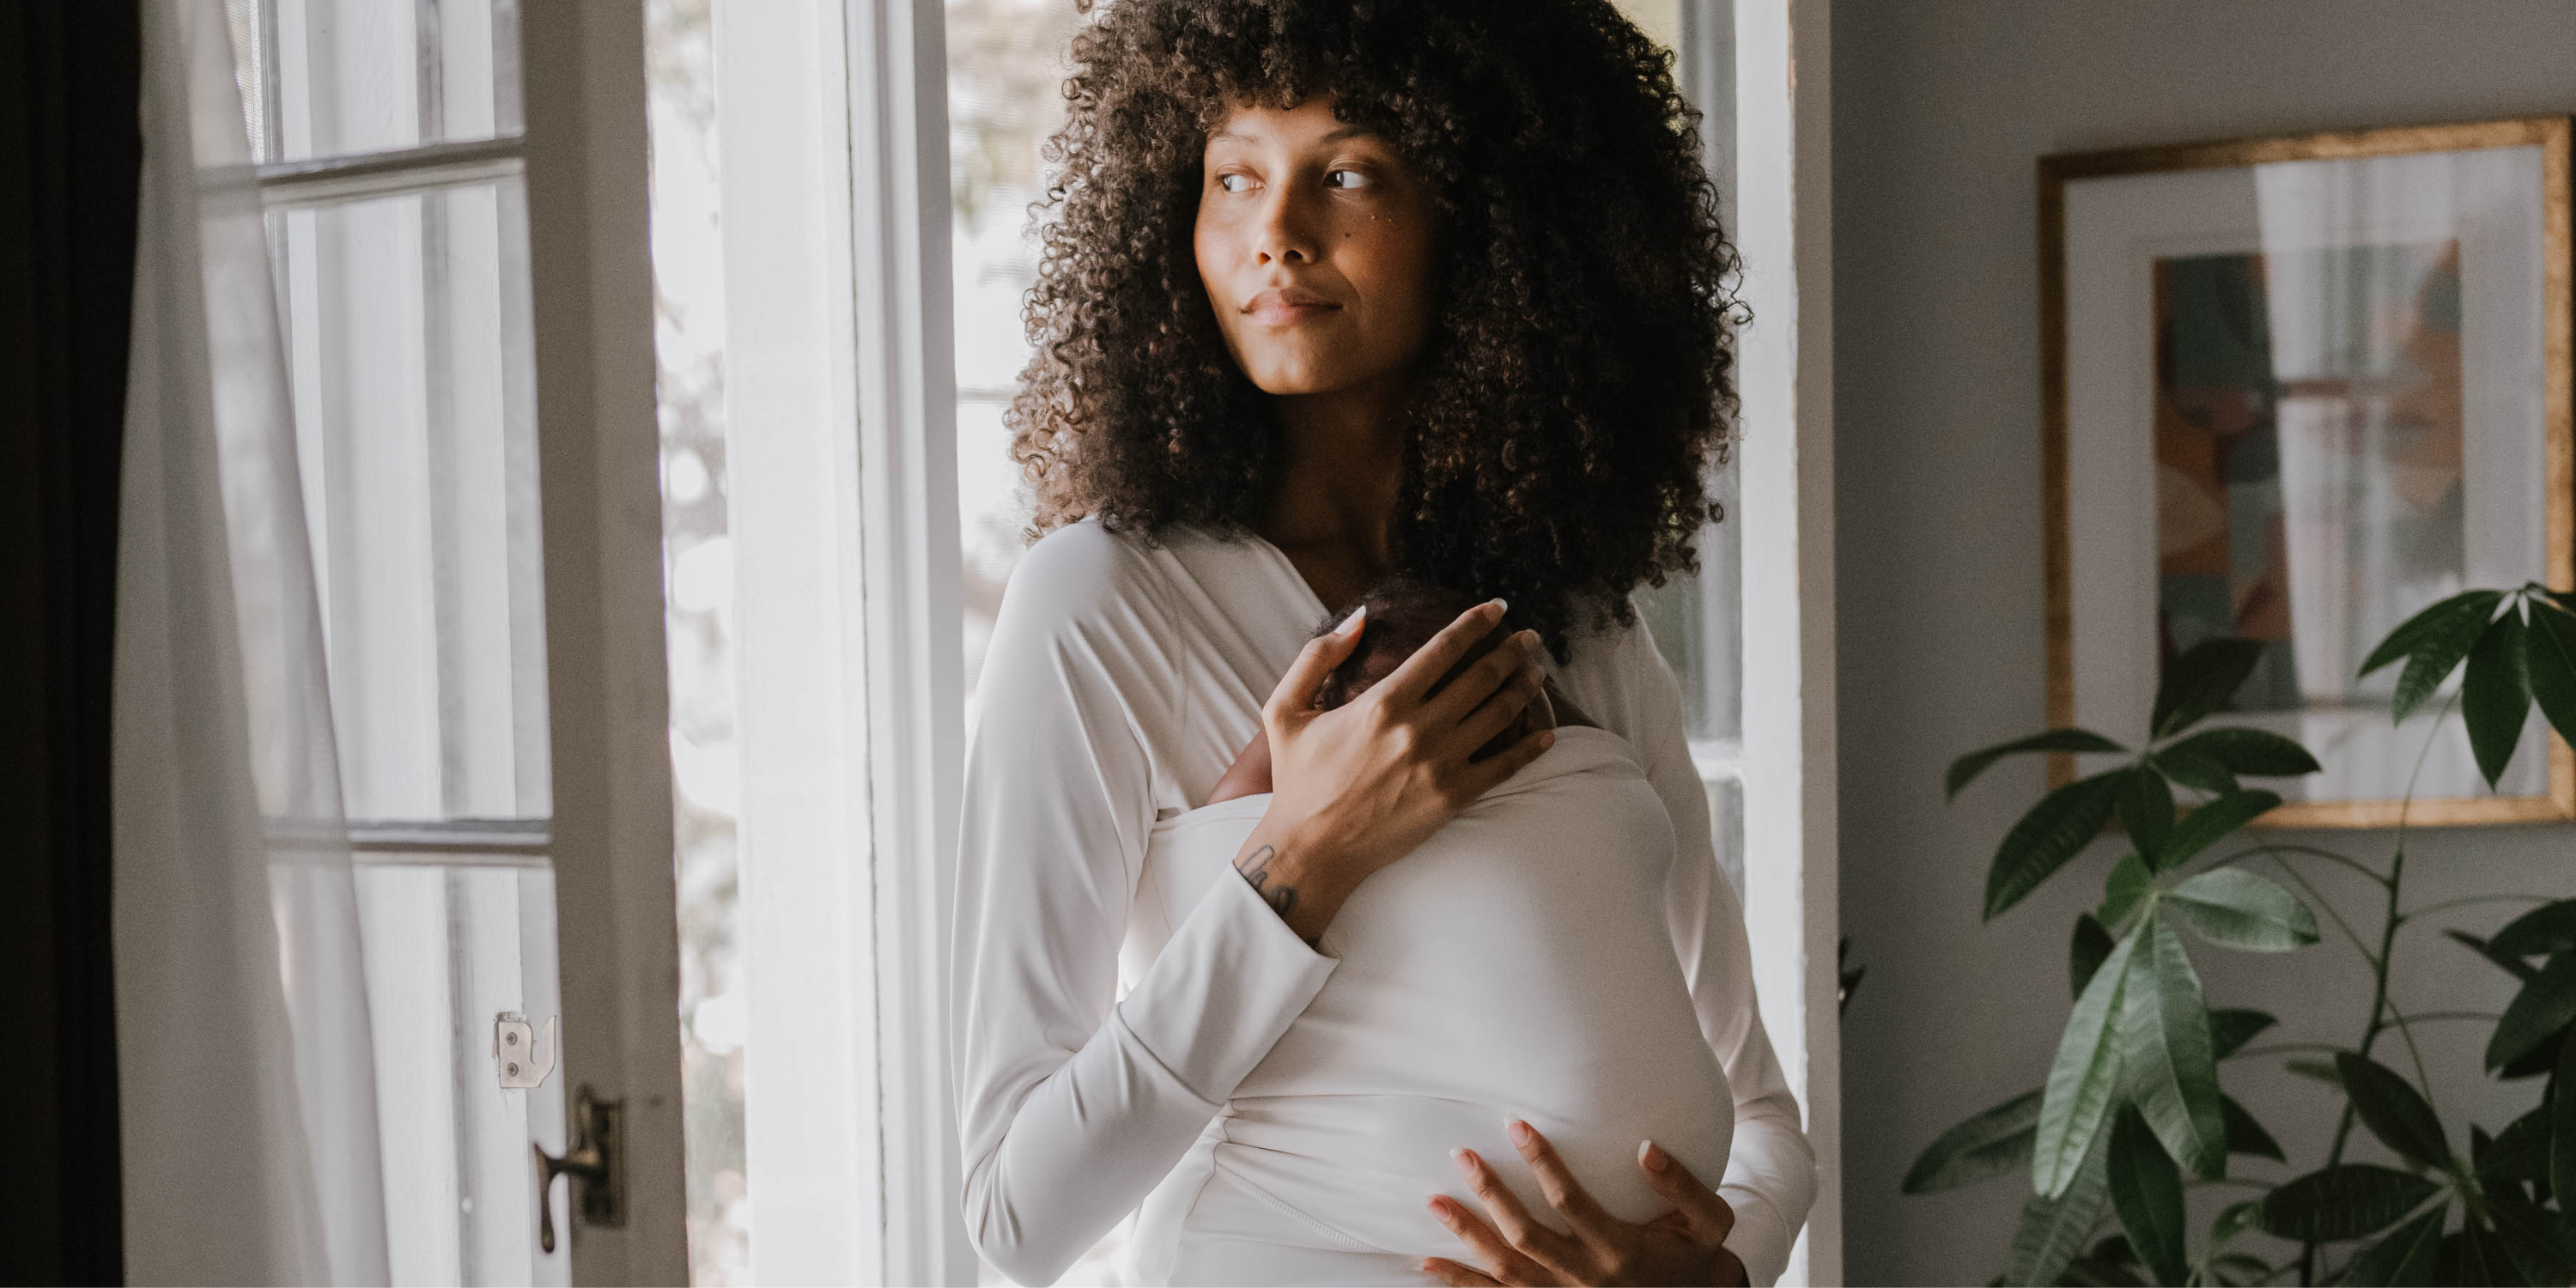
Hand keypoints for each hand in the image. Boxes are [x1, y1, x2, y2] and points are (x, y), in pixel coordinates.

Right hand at [1230, 600, 1551, 941]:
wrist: (1311, 849)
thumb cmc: (1297, 779)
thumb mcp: (1285, 709)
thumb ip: (1317, 656)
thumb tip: (1359, 617)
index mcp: (1383, 703)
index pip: (1444, 648)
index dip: (1476, 622)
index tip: (1497, 608)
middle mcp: (1418, 729)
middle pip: (1482, 676)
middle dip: (1512, 650)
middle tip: (1529, 638)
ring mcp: (1440, 765)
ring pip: (1499, 714)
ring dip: (1524, 687)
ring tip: (1536, 673)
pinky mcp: (1453, 798)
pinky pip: (1504, 766)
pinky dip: (1531, 747)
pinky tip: (1546, 733)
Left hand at [1422, 1121, 1747, 1286]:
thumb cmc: (1697, 1255)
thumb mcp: (1708, 1222)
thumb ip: (1683, 1186)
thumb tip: (1647, 1148)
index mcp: (1620, 1249)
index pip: (1570, 1201)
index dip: (1542, 1162)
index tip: (1516, 1123)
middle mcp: (1586, 1277)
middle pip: (1526, 1235)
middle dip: (1491, 1194)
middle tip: (1462, 1154)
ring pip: (1505, 1269)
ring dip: (1467, 1236)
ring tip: (1434, 1202)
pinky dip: (1461, 1282)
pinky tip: (1428, 1264)